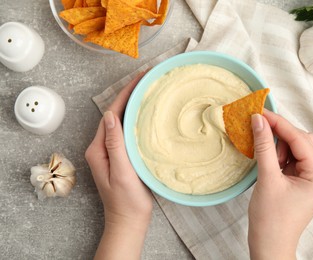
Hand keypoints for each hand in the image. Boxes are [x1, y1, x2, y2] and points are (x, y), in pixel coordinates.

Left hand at [85, 72, 152, 259]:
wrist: (129, 219)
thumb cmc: (126, 200)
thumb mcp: (121, 172)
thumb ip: (114, 145)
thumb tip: (109, 116)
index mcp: (98, 148)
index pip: (111, 114)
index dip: (125, 94)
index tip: (139, 78)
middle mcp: (102, 147)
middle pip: (115, 114)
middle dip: (129, 94)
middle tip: (146, 80)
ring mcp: (111, 151)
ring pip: (121, 121)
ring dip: (132, 105)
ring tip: (147, 91)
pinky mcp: (121, 156)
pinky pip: (127, 131)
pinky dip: (136, 119)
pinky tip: (146, 115)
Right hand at [248, 110, 312, 259]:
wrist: (269, 245)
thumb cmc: (271, 219)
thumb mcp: (267, 179)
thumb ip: (264, 147)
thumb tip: (258, 121)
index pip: (300, 140)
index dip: (280, 124)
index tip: (261, 112)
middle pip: (301, 141)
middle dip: (280, 134)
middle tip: (258, 125)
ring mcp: (309, 179)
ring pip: (294, 148)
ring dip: (278, 145)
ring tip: (263, 154)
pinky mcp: (299, 181)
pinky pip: (289, 159)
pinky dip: (277, 154)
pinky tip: (266, 156)